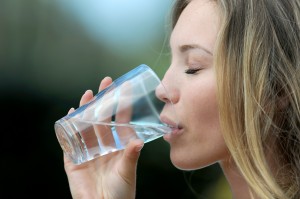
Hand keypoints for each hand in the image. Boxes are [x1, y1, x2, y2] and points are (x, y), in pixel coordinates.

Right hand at [64, 76, 143, 198]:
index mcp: (119, 146)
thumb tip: (137, 140)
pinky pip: (70, 140)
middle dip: (104, 100)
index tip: (125, 88)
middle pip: (102, 118)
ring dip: (87, 109)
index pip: (121, 120)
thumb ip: (131, 155)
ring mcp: (89, 150)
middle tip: (106, 82)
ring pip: (87, 124)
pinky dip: (69, 127)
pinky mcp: (74, 159)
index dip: (122, 105)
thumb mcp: (127, 171)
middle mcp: (104, 145)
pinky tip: (71, 114)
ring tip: (88, 94)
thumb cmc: (120, 193)